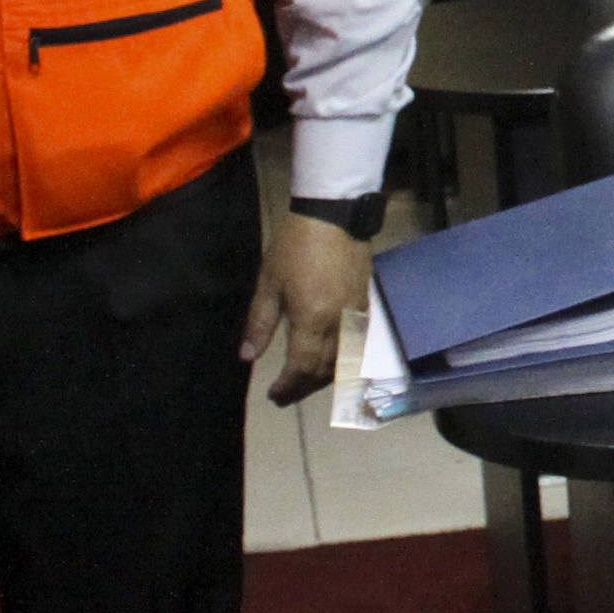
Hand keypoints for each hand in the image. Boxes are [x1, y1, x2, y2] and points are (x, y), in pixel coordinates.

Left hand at [243, 211, 375, 404]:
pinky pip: (357, 343)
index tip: (273, 396)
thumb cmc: (294, 246)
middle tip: (286, 396)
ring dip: (325, 377)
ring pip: (345, 359)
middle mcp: (339, 323)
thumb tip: (247, 357)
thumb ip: (259, 324)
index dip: (287, 386)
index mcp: (312, 319)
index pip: (302, 366)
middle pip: (326, 369)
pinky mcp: (365, 304)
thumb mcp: (268, 283)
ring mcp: (356, 314)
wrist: (335, 216)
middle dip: (305, 387)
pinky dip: (343, 359)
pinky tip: (330, 359)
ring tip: (305, 382)